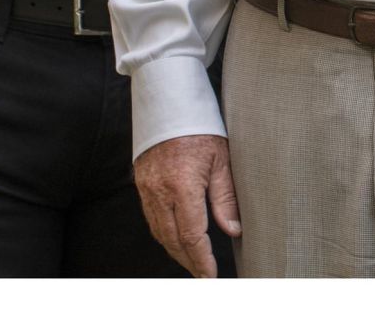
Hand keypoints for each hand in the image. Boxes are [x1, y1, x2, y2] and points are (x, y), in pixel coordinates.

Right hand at [133, 134, 240, 277]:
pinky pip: (150, 216)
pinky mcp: (141, 181)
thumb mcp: (221, 158)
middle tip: (203, 273)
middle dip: (188, 261)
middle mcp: (159, 189)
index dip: (201, 259)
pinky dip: (163, 231)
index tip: (210, 274)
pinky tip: (174, 235)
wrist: (169, 100)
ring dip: (174, 249)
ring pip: (158, 231)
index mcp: (182, 184)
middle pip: (172, 239)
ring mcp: (147, 186)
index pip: (191, 235)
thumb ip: (225, 197)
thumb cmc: (199, 125)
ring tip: (191, 259)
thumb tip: (233, 229)